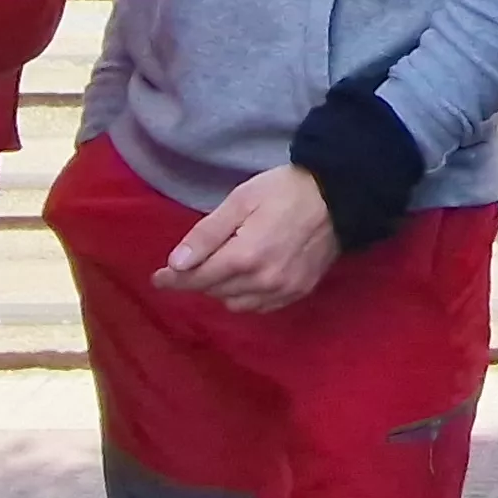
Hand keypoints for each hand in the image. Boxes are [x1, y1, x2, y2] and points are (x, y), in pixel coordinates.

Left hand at [155, 165, 336, 312]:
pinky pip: (261, 307)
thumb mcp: (240, 200)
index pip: (197, 278)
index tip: (158, 277)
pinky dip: (246, 298)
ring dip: (222, 290)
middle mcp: (263, 281)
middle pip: (214, 292)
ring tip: (221, 269)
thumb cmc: (284, 190)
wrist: (339, 195)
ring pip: (236, 303)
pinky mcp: (299, 292)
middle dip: (198, 279)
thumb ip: (206, 234)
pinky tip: (246, 280)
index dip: (173, 279)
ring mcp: (283, 290)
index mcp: (245, 257)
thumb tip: (177, 264)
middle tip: (191, 264)